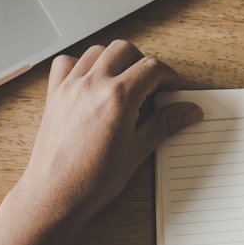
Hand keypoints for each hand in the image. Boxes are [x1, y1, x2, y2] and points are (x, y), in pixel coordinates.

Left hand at [19, 39, 202, 223]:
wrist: (56, 194)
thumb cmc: (94, 178)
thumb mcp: (139, 149)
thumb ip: (166, 123)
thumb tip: (188, 112)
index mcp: (119, 97)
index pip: (152, 67)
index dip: (168, 75)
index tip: (170, 88)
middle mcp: (93, 84)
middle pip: (125, 49)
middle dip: (143, 62)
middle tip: (151, 84)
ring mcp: (71, 87)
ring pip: (97, 50)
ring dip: (115, 59)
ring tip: (124, 81)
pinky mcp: (55, 95)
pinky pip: (67, 63)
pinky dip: (81, 64)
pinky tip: (92, 82)